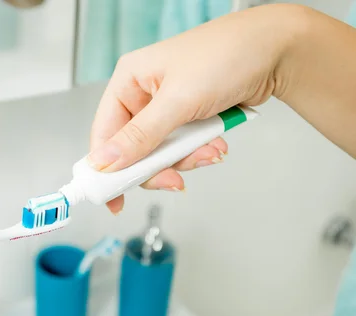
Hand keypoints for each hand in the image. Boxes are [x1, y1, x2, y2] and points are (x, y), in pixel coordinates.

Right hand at [87, 4, 300, 213]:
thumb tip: (106, 162)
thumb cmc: (227, 55)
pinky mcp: (188, 118)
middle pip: (133, 149)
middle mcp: (144, 95)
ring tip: (210, 150)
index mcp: (129, 81)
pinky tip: (216, 143)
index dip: (106, 167)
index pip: (104, 131)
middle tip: (174, 178)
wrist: (277, 51)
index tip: (112, 196)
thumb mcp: (178, 100)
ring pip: (160, 154)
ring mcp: (167, 108)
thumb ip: (140, 136)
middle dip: (157, 166)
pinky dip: (199, 152)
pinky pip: (182, 149)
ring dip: (185, 159)